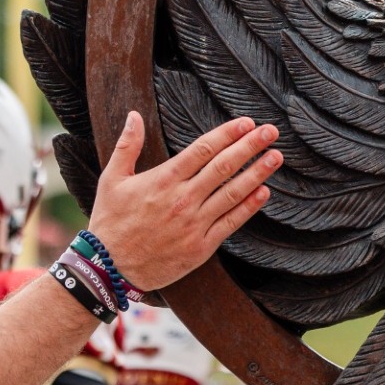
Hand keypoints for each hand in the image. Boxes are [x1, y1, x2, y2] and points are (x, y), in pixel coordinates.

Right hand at [87, 111, 279, 289]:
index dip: (227, 134)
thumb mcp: (111, 180)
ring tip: (275, 157)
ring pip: (232, 193)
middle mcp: (182, 199)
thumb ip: (127, 146)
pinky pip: (230, 223)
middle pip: (223, 167)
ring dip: (257, 173)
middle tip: (271, 132)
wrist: (109, 269)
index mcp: (163, 180)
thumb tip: (134, 114)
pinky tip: (264, 192)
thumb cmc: (110, 222)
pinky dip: (249, 207)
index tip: (247, 122)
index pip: (203, 149)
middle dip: (250, 146)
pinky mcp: (200, 247)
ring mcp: (193, 224)